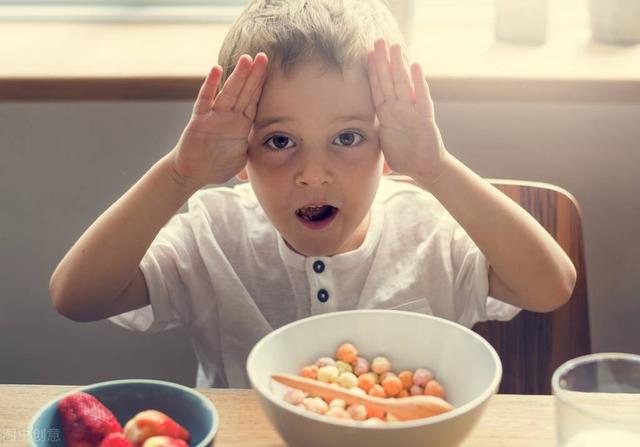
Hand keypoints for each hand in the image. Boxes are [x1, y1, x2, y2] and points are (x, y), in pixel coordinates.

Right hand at [170, 53, 267, 187]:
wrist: (191, 174)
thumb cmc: (216, 166)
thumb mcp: (242, 159)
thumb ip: (253, 148)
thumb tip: (271, 149)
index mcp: (241, 125)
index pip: (254, 101)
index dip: (261, 85)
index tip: (270, 69)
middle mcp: (229, 117)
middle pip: (244, 92)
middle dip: (254, 75)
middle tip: (263, 56)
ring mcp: (214, 117)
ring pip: (228, 93)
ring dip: (237, 76)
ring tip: (246, 59)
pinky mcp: (199, 121)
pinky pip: (205, 100)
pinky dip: (210, 85)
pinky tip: (216, 70)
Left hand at [367, 38, 448, 187]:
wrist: (425, 169)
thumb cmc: (405, 158)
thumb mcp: (381, 145)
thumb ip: (371, 136)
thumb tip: (351, 139)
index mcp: (387, 115)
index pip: (378, 89)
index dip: (373, 72)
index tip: (367, 55)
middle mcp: (399, 109)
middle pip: (389, 80)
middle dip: (384, 61)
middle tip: (379, 40)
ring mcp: (412, 111)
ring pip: (403, 84)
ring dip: (399, 65)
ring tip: (395, 46)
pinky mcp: (425, 117)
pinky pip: (421, 97)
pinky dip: (418, 82)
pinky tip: (415, 67)